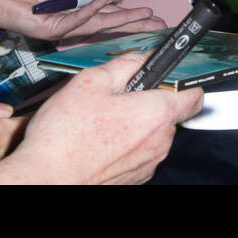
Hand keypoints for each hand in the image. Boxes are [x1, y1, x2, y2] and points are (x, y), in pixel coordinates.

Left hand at [0, 0, 162, 41]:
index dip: (133, 15)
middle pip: (111, 24)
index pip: (112, 14)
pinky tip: (108, 2)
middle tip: (158, 24)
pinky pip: (77, 20)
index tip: (152, 15)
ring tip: (143, 14)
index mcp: (80, 9)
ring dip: (122, 19)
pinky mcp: (52, 30)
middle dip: (135, 24)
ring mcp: (64, 28)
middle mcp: (75, 21)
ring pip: (99, 25)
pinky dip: (94, 10)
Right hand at [0, 54, 203, 184]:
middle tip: (117, 96)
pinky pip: (139, 153)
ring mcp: (148, 164)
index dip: (182, 80)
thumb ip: (126, 64)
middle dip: (148, 101)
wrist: (44, 180)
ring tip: (101, 120)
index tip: (167, 75)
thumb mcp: (92, 82)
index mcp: (156, 115)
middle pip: (169, 113)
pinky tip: (99, 140)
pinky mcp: (134, 179)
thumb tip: (144, 58)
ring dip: (134, 123)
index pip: (194, 94)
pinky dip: (125, 144)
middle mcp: (159, 142)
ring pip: (152, 133)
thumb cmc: (64, 136)